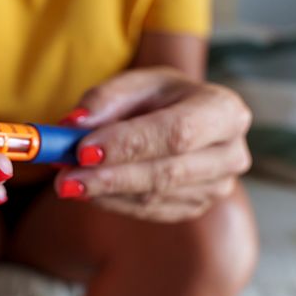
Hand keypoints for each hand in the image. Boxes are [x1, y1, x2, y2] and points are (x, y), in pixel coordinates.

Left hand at [55, 67, 251, 221]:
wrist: (182, 119)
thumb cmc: (159, 97)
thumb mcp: (136, 84)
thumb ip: (104, 100)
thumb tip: (73, 124)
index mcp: (224, 111)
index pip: (178, 132)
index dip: (131, 143)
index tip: (84, 150)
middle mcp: (230, 154)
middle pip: (167, 172)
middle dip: (111, 176)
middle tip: (65, 178)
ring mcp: (217, 187)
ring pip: (155, 196)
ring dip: (105, 192)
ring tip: (65, 182)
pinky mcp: (196, 208)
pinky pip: (149, 211)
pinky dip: (112, 202)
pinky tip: (86, 191)